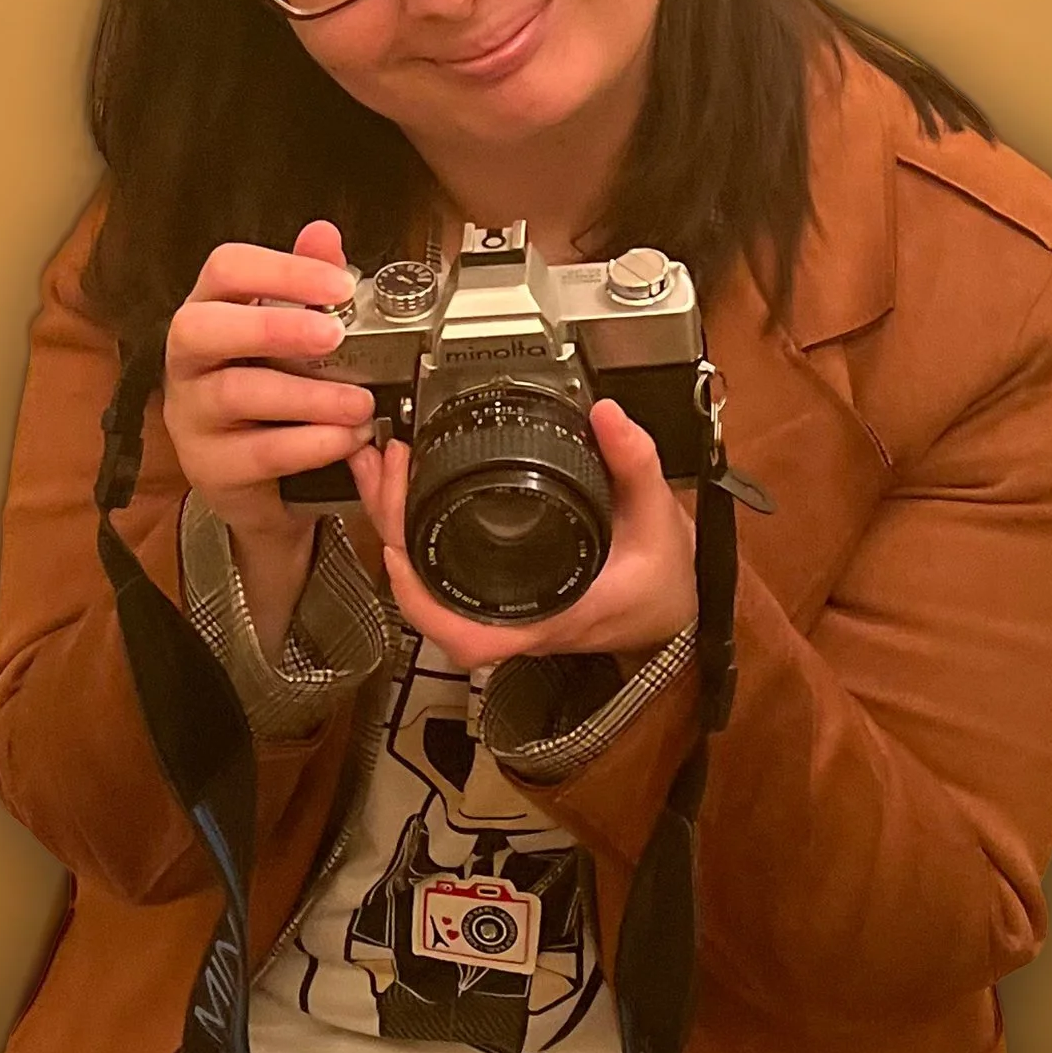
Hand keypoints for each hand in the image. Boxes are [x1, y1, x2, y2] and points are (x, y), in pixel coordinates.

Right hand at [163, 222, 372, 659]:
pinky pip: (257, 453)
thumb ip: (306, 285)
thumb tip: (323, 234)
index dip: (281, 270)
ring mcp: (191, 414)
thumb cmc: (271, 391)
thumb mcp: (291, 335)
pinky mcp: (209, 467)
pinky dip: (310, 444)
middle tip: (333, 336)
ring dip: (307, 396)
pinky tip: (346, 438)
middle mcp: (188, 359)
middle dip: (272, 327)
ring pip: (235, 394)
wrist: (258, 479)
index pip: (224, 269)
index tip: (339, 285)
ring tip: (360, 402)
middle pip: (203, 327)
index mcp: (210, 310)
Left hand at [349, 400, 697, 672]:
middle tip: (388, 467)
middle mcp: (517, 620)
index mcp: (550, 614)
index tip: (399, 548)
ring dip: (396, 529)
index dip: (422, 600)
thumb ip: (635, 464)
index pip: (470, 636)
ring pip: (428, 587)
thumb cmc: (662, 581)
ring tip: (379, 468)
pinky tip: (402, 494)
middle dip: (394, 532)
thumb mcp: (657, 518)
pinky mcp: (499, 596)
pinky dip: (416, 533)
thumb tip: (607, 417)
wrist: (672, 609)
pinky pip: (442, 574)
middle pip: (429, 600)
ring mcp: (504, 612)